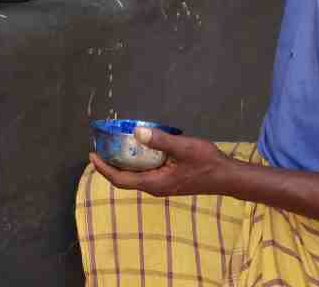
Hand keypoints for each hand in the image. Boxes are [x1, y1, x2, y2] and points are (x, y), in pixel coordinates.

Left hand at [89, 127, 235, 196]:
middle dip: (110, 165)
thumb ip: (160, 141)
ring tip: (114, 146)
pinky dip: (137, 161)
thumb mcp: (183, 148)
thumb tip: (137, 132)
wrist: (226, 177)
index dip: (104, 168)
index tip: (92, 156)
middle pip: (125, 179)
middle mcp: (155, 187)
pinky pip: (146, 172)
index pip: (121, 179)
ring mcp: (162, 185)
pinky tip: (139, 148)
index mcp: (154, 183)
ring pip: (136, 175)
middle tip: (100, 147)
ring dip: (123, 163)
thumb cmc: (206, 163)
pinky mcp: (169, 180)